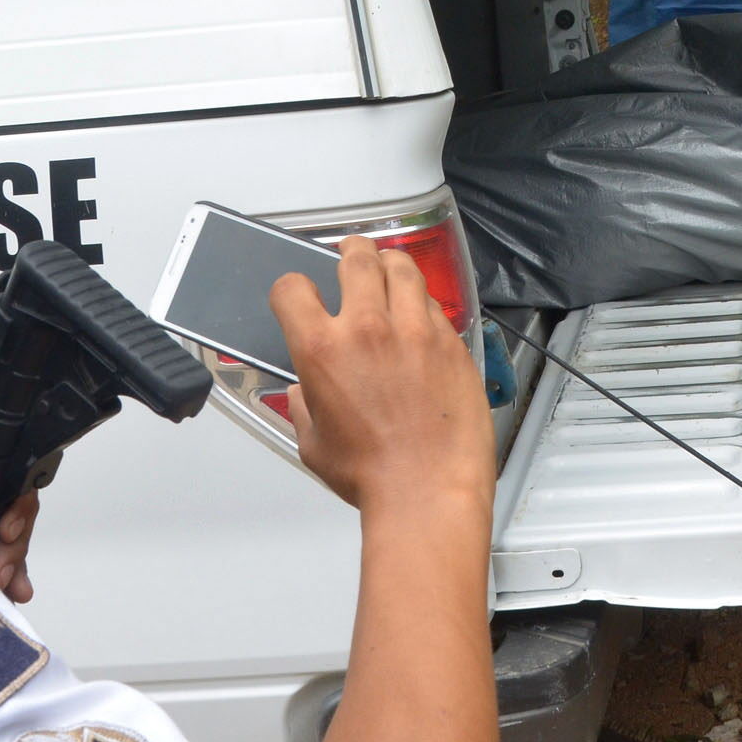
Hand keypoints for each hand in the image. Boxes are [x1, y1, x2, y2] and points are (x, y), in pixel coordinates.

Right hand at [268, 236, 493, 516]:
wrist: (427, 490)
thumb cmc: (370, 475)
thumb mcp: (312, 443)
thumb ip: (303, 405)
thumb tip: (303, 391)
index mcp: (322, 349)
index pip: (293, 288)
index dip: (291, 288)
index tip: (297, 294)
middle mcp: (367, 327)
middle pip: (356, 258)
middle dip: (349, 251)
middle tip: (349, 254)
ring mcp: (414, 329)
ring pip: (402, 268)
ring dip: (389, 263)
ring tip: (388, 267)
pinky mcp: (450, 341)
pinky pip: (433, 304)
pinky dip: (421, 302)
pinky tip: (419, 315)